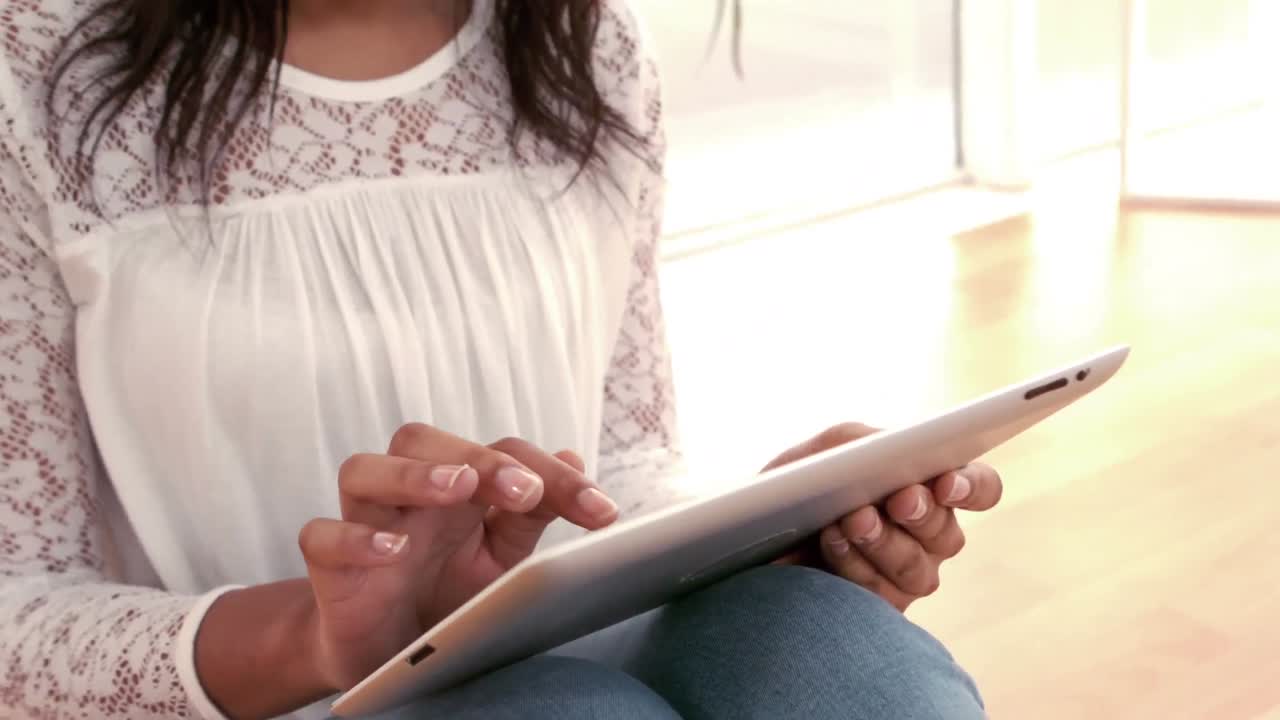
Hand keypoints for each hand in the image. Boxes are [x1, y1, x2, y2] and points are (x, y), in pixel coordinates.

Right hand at [299, 423, 619, 691]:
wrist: (385, 653)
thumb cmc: (445, 593)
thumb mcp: (500, 558)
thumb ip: (530, 513)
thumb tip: (574, 458)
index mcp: (457, 485)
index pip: (502, 455)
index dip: (552, 476)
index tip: (601, 511)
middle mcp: (408, 492)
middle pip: (424, 441)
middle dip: (476, 459)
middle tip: (521, 488)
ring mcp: (363, 522)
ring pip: (365, 470)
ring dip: (412, 475)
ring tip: (454, 488)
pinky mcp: (328, 564)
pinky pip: (322, 535)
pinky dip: (353, 538)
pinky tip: (391, 551)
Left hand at [764, 423, 1002, 611]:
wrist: (758, 527)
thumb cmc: (803, 480)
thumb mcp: (829, 448)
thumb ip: (865, 440)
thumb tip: (890, 449)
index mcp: (932, 488)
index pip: (980, 489)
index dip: (972, 487)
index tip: (947, 483)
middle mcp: (930, 535)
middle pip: (948, 533)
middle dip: (922, 514)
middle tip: (898, 499)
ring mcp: (907, 574)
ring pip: (917, 570)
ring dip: (883, 542)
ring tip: (852, 520)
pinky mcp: (877, 606)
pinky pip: (880, 595)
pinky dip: (854, 565)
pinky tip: (831, 541)